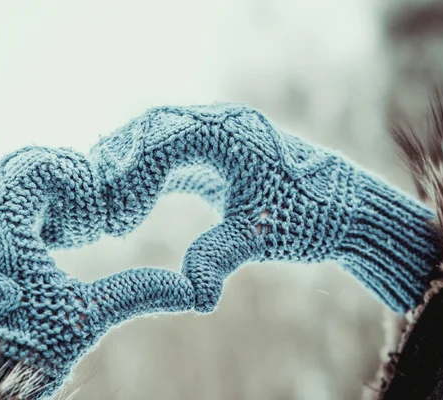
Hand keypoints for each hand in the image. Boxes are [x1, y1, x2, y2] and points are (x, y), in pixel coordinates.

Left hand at [0, 147, 193, 398]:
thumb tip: (188, 290)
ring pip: (3, 183)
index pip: (37, 166)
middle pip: (19, 167)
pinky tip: (51, 237)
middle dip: (61, 180)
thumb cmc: (24, 354)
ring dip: (42, 194)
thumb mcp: (84, 318)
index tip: (97, 207)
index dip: (75, 176)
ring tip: (74, 226)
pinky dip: (25, 209)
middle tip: (91, 208)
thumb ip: (135, 292)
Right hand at [90, 104, 439, 312]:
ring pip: (156, 135)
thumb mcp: (259, 235)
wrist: (345, 206)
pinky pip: (168, 150)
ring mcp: (216, 133)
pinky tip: (127, 195)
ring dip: (127, 163)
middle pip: (152, 127)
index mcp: (230, 133)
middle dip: (120, 163)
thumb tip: (192, 297)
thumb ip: (218, 257)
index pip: (166, 140)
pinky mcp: (214, 151)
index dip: (135, 176)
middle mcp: (219, 123)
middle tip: (98, 204)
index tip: (121, 220)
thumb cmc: (309, 216)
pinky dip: (143, 170)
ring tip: (102, 198)